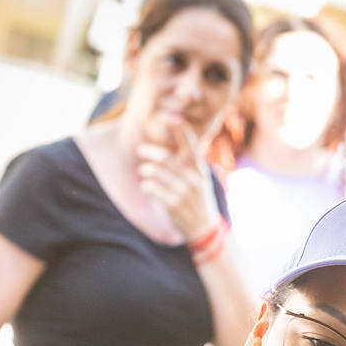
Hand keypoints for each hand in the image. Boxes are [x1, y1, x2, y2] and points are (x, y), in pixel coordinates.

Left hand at [136, 122, 218, 242]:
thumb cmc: (197, 197)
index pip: (190, 142)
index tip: (167, 117)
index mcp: (199, 168)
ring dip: (147, 170)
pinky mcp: (175, 205)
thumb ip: (188, 160)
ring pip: (157, 173)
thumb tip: (173, 137)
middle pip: (166, 158)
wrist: (204, 228)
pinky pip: (154, 189)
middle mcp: (193, 178)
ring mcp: (184, 192)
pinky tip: (146, 185)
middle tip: (140, 150)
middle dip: (150, 152)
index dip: (179, 128)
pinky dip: (147, 185)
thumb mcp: (199, 177)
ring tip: (144, 170)